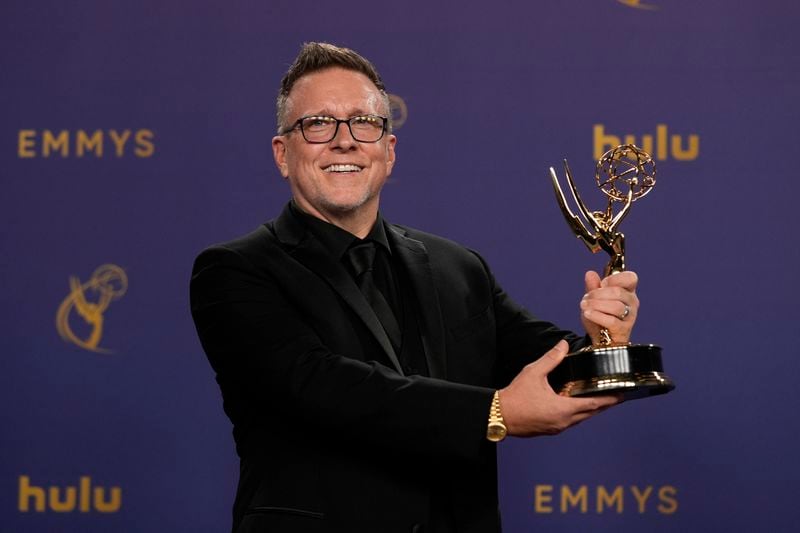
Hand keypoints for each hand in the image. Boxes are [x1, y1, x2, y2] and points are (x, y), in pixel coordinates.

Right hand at [498, 340, 619, 436]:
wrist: (498, 415)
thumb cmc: (515, 396)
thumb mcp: (533, 373)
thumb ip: (551, 359)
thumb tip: (563, 345)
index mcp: (563, 409)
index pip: (594, 405)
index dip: (610, 399)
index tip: (622, 395)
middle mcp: (563, 422)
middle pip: (591, 413)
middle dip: (604, 404)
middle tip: (616, 395)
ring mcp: (557, 428)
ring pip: (581, 419)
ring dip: (591, 409)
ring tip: (599, 399)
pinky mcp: (550, 429)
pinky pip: (570, 421)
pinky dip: (578, 413)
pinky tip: (575, 404)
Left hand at [580, 270, 638, 343]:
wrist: (601, 339)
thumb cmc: (601, 315)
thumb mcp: (594, 299)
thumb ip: (593, 286)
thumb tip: (590, 273)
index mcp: (627, 290)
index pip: (630, 278)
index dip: (614, 279)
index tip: (602, 284)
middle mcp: (632, 302)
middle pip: (618, 292)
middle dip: (598, 293)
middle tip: (586, 297)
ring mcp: (630, 316)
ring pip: (616, 306)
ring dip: (596, 304)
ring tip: (584, 305)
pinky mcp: (623, 329)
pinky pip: (611, 321)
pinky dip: (597, 315)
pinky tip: (587, 313)